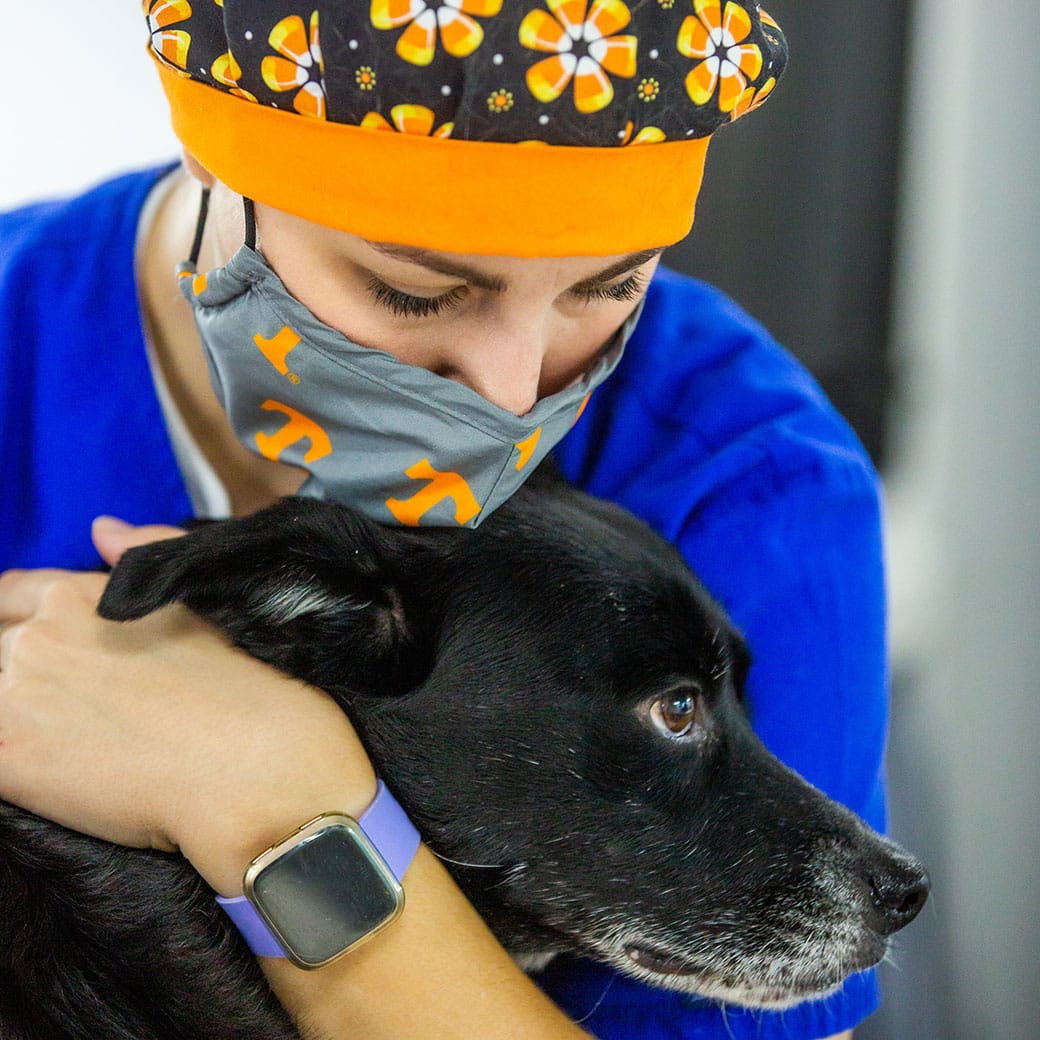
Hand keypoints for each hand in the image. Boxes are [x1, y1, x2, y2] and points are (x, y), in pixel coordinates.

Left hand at [0, 517, 375, 893]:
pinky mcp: (9, 758)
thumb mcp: (196, 602)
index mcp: (79, 594)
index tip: (44, 656)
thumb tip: (101, 527)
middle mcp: (37, 636)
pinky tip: (55, 771)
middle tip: (71, 707)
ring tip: (71, 742)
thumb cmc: (242, 688)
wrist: (254, 765)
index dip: (18, 622)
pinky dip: (14, 759)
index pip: (8, 595)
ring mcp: (15, 697)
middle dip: (20, 674)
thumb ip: (144, 555)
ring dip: (18, 717)